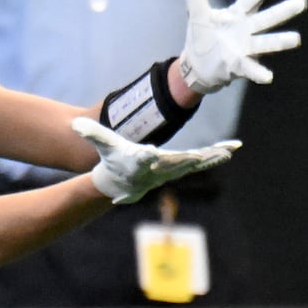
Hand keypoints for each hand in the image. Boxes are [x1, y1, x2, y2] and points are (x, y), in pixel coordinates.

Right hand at [72, 117, 239, 204]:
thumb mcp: (102, 145)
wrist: (122, 183)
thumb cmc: (113, 160)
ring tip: (231, 149)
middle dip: (192, 158)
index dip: (146, 157)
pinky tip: (231, 149)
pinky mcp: (182, 167)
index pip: (142, 159)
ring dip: (212, 156)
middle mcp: (158, 169)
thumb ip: (91, 133)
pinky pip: (202, 161)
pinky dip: (215, 155)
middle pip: (176, 163)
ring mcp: (173, 169)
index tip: (152, 153)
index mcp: (138, 163)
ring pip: (195, 162)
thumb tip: (75, 124)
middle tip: (206, 154)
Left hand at [177, 0, 306, 94]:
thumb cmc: (204, 35)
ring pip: (265, 43)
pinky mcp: (238, 66)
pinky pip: (250, 69)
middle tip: (302, 2)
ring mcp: (246, 48)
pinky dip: (259, 72)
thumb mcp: (195, 9)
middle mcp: (247, 30)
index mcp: (238, 13)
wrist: (198, 67)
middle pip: (267, 18)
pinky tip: (268, 76)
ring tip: (295, 39)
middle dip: (283, 10)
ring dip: (279, 41)